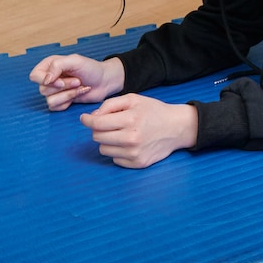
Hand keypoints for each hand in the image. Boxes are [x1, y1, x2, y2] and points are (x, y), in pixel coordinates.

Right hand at [29, 54, 124, 110]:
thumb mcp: (74, 61)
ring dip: (68, 95)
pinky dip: (68, 101)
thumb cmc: (91, 68)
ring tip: (79, 87)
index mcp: (49, 65)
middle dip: (64, 87)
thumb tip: (46, 80)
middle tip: (77, 81)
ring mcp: (55, 91)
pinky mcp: (61, 102)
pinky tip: (78, 94)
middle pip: (43, 90)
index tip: (60, 81)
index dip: (44, 80)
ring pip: (49, 100)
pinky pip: (55, 107)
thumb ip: (57, 66)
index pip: (34, 76)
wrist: (104, 81)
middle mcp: (50, 78)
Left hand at [79, 95, 198, 168]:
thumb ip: (110, 104)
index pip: (96, 124)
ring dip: (108, 141)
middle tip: (110, 124)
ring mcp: (134, 153)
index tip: (84, 119)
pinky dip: (118, 152)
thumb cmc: (154, 111)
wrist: (177, 127)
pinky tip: (130, 144)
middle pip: (97, 137)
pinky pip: (115, 159)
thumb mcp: (133, 99)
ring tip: (122, 134)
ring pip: (103, 150)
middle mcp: (131, 138)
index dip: (87, 120)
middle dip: (99, 129)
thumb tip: (92, 117)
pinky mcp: (138, 164)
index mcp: (130, 119)